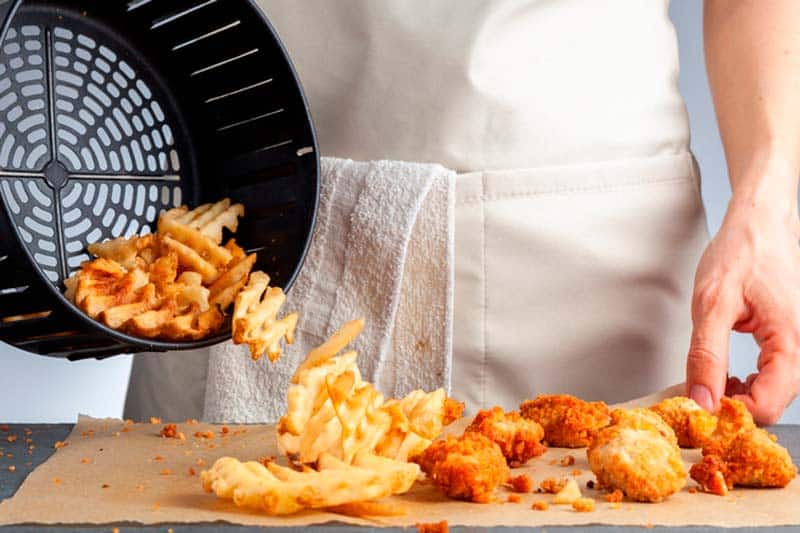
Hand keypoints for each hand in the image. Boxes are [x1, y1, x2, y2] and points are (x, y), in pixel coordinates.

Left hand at [685, 193, 799, 424]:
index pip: (769, 406)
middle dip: (735, 406)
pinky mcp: (793, 341)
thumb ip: (707, 357)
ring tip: (713, 379)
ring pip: (775, 392)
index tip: (700, 405)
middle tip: (700, 392)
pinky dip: (750, 382)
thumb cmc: (741, 253)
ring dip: (742, 395)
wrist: (760, 224)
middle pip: (775, 403)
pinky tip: (728, 374)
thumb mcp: (712, 305)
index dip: (732, 413)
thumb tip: (702, 401)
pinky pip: (776, 376)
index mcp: (792, 341)